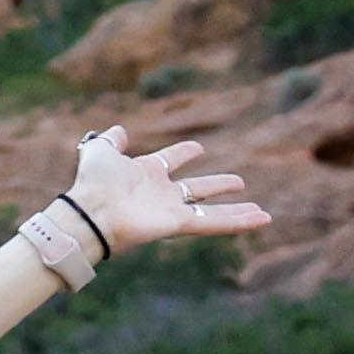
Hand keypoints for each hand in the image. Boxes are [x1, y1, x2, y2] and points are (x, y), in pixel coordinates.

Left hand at [60, 125, 267, 258]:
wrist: (92, 211)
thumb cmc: (93, 182)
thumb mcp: (99, 151)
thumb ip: (109, 140)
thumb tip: (118, 130)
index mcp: (145, 173)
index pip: (169, 161)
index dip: (183, 153)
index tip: (197, 149)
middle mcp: (161, 194)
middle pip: (197, 189)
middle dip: (217, 185)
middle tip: (239, 182)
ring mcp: (171, 210)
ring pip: (212, 212)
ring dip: (237, 210)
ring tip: (261, 210)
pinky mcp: (178, 224)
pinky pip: (214, 223)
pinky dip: (239, 222)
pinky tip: (262, 219)